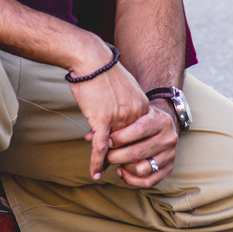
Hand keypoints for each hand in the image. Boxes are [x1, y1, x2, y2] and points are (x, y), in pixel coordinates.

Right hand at [71, 62, 149, 180]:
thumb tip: (122, 112)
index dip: (132, 146)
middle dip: (123, 157)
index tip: (128, 154)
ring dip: (109, 161)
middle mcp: (133, 114)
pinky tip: (96, 173)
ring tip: (105, 171)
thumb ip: (127, 102)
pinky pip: (101, 148)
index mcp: (141, 105)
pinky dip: (97, 162)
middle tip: (118, 167)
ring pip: (115, 149)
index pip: (140, 134)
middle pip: (130, 144)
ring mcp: (119, 118)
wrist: (91, 58)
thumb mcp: (124, 85)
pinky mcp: (102, 120)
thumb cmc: (103, 69)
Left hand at [105, 100, 178, 187]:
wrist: (164, 126)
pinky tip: (121, 172)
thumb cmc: (143, 119)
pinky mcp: (169, 169)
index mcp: (161, 121)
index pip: (138, 130)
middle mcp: (169, 138)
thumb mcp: (133, 116)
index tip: (105, 141)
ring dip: (124, 168)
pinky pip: (148, 182)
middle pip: (138, 152)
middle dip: (116, 156)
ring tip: (114, 163)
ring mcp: (170, 155)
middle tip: (105, 156)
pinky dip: (131, 180)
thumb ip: (114, 125)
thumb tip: (89, 137)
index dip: (119, 138)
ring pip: (142, 168)